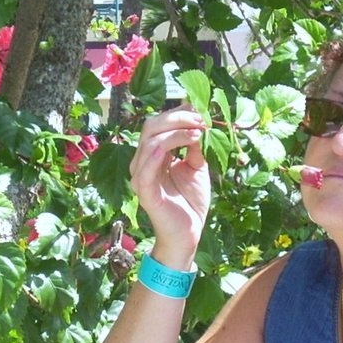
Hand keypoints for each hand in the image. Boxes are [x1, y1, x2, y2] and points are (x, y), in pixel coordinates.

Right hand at [128, 108, 211, 265]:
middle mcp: (142, 162)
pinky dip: (156, 155)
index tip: (200, 110)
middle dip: (177, 118)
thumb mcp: (197, 166)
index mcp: (153, 154)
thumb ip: (194, 145)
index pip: (158, 124)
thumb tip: (198, 121)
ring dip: (175, 133)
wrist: (189, 233)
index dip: (178, 113)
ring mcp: (141, 177)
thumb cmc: (190, 201)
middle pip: (151, 127)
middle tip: (201, 120)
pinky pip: (145, 170)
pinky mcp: (145, 193)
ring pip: (149, 143)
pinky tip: (173, 148)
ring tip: (197, 133)